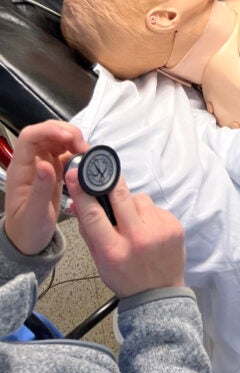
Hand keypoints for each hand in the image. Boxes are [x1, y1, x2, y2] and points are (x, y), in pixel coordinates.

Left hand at [3, 121, 87, 255]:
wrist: (27, 242)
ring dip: (73, 140)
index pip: (30, 137)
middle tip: (83, 146)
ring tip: (86, 152)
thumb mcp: (34, 214)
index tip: (69, 138)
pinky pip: (64, 152)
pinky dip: (76, 151)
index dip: (50, 131)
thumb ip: (40, 189)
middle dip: (66, 132)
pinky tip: (83, 161)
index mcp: (20, 170)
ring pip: (56, 139)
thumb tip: (45, 164)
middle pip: (46, 133)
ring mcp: (41, 165)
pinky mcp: (52, 170)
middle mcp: (30, 163)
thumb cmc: (26, 231)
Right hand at [67, 168, 186, 297]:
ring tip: (132, 221)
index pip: (94, 215)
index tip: (76, 175)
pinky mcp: (174, 225)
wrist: (160, 294)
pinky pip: (155, 207)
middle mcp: (137, 238)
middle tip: (105, 176)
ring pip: (139, 198)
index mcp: (114, 251)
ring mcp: (159, 230)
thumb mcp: (100, 261)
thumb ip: (89, 232)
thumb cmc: (127, 278)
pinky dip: (149, 213)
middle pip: (120, 196)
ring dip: (132, 204)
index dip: (82, 192)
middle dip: (110, 182)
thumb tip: (77, 204)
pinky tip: (148, 228)